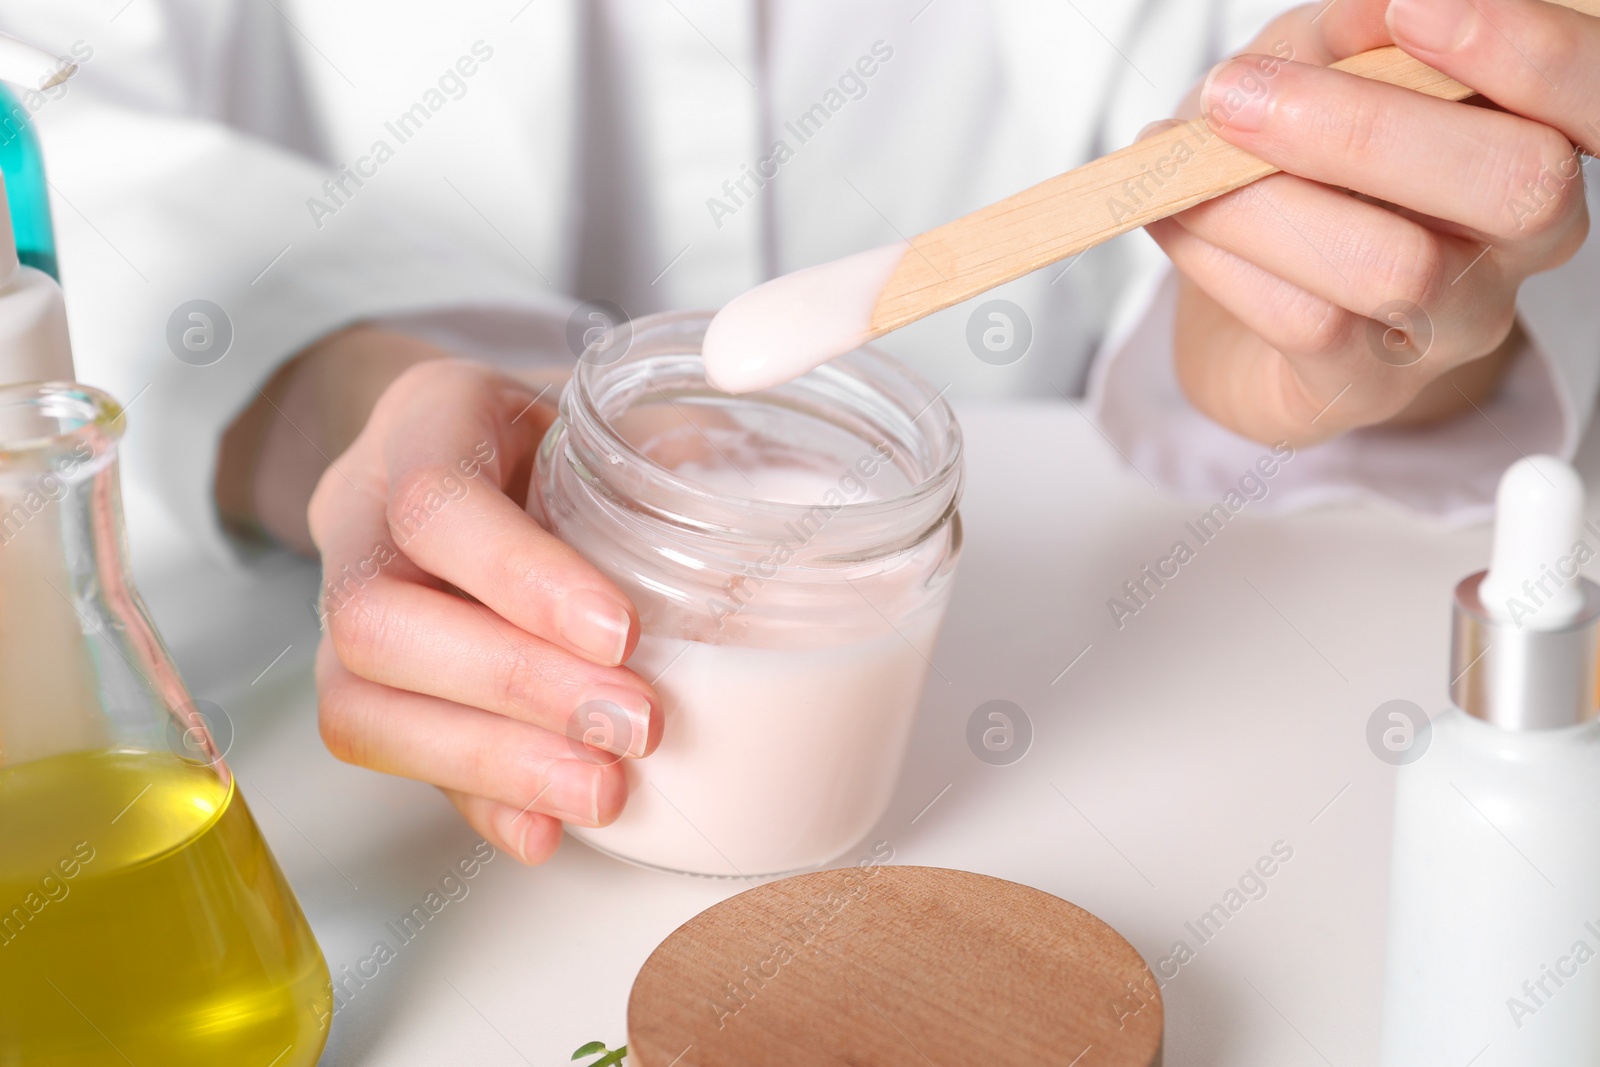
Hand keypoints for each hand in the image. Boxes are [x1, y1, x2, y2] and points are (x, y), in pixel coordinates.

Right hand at [225, 330, 661, 863]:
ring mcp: (346, 604)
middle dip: (516, 688)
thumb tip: (772, 514)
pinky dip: (480, 799)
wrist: (470, 447)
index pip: (434, 502)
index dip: (520, 579)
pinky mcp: (368, 684)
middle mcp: (358, 514)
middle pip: (378, 621)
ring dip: (494, 761)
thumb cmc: (549, 429)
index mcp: (423, 420)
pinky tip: (548, 828)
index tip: (620, 633)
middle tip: (636, 726)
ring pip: (361, 704)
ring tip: (604, 790)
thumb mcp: (607, 407)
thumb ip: (668, 452)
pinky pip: (395, 756)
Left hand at [1148, 0, 1592, 446]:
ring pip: (1396, 266)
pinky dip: (1221, 259)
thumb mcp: (1318, 69)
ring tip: (1183, 161)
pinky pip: (1309, 323)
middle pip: (1517, 184)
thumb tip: (1371, 12)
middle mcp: (1523, 238)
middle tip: (1239, 95)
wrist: (1242, 285)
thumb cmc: (1300, 163)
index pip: (1594, 99)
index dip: (1529, 54)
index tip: (1411, 10)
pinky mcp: (1368, 385)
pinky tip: (1175, 218)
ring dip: (1262, 203)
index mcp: (1535, 136)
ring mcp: (1455, 323)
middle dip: (1366, 129)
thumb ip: (1347, 39)